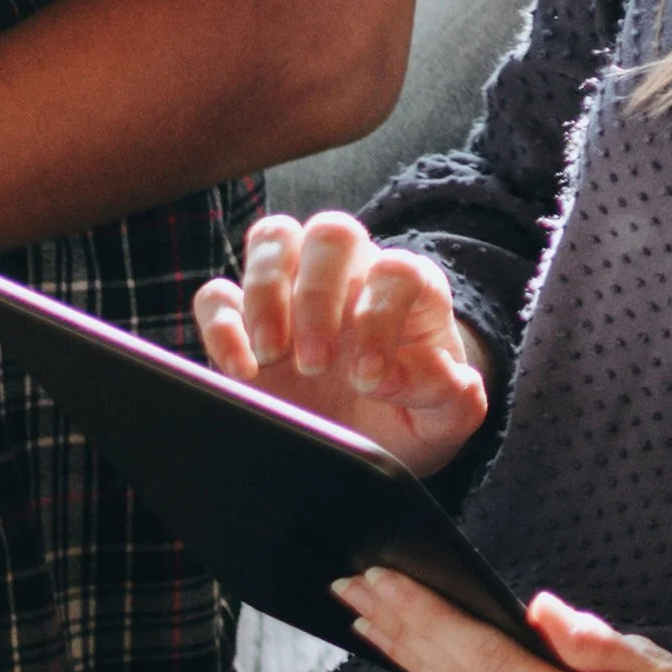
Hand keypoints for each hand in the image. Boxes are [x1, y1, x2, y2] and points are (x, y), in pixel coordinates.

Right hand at [195, 211, 490, 477]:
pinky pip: (218, 293)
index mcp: (406, 290)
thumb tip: (432, 373)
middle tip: (315, 362)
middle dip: (318, 294)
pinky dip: (221, 324)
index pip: (396, 271)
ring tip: (271, 356)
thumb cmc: (410, 415)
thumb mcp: (445, 417)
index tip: (368, 379)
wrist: (370, 439)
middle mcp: (350, 277)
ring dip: (265, 292)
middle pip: (332, 232)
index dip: (380, 318)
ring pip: (274, 238)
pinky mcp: (246, 323)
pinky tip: (240, 371)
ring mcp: (294, 293)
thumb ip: (453, 395)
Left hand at [340, 568, 671, 671]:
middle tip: (356, 586)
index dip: (426, 618)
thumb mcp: (661, 667)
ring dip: (422, 664)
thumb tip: (533, 610)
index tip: (382, 581)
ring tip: (383, 616)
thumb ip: (590, 643)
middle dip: (405, 633)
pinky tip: (435, 665)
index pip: (483, 664)